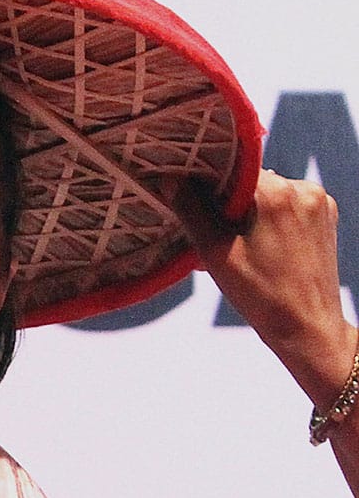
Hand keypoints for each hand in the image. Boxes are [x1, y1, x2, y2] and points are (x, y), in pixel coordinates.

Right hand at [169, 169, 356, 408]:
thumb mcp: (217, 255)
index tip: (196, 206)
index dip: (209, 187)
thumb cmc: (262, 296)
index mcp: (276, 194)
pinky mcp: (326, 217)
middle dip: (231, 206)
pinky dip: (272, 222)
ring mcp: (319, 202)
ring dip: (252, 214)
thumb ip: (193, 212)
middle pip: (252, 183)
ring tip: (243, 251)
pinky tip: (264, 251)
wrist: (307, 327)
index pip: (232, 171)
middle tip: (219, 239)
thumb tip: (172, 180)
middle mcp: (303, 189)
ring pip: (270, 195)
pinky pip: (289, 207)